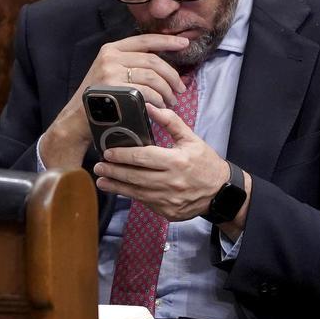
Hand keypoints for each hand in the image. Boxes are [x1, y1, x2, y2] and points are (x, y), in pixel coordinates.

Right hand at [39, 33, 189, 169]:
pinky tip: (160, 106)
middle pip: (153, 61)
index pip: (145, 40)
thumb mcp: (108, 72)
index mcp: (111, 49)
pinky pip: (146, 92)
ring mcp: (111, 72)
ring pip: (152, 77)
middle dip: (172, 76)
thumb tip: (162, 63)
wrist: (76, 119)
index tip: (184, 44)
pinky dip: (158, 100)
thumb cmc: (98, 98)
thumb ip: (130, 62)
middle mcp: (110, 57)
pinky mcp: (114, 89)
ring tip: (170, 101)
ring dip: (166, 91)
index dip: (167, 41)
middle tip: (180, 89)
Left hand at [91, 103, 231, 221]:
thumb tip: (150, 106)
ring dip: (116, 186)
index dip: (123, 154)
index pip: (143, 157)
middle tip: (98, 167)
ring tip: (101, 181)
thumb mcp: (192, 139)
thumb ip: (170, 122)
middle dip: (113, 171)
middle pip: (135, 176)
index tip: (108, 152)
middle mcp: (171, 182)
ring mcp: (169, 200)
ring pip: (136, 193)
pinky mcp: (168, 212)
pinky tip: (120, 190)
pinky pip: (145, 203)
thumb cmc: (206, 163)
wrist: (221, 192)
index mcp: (176, 162)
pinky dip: (131, 196)